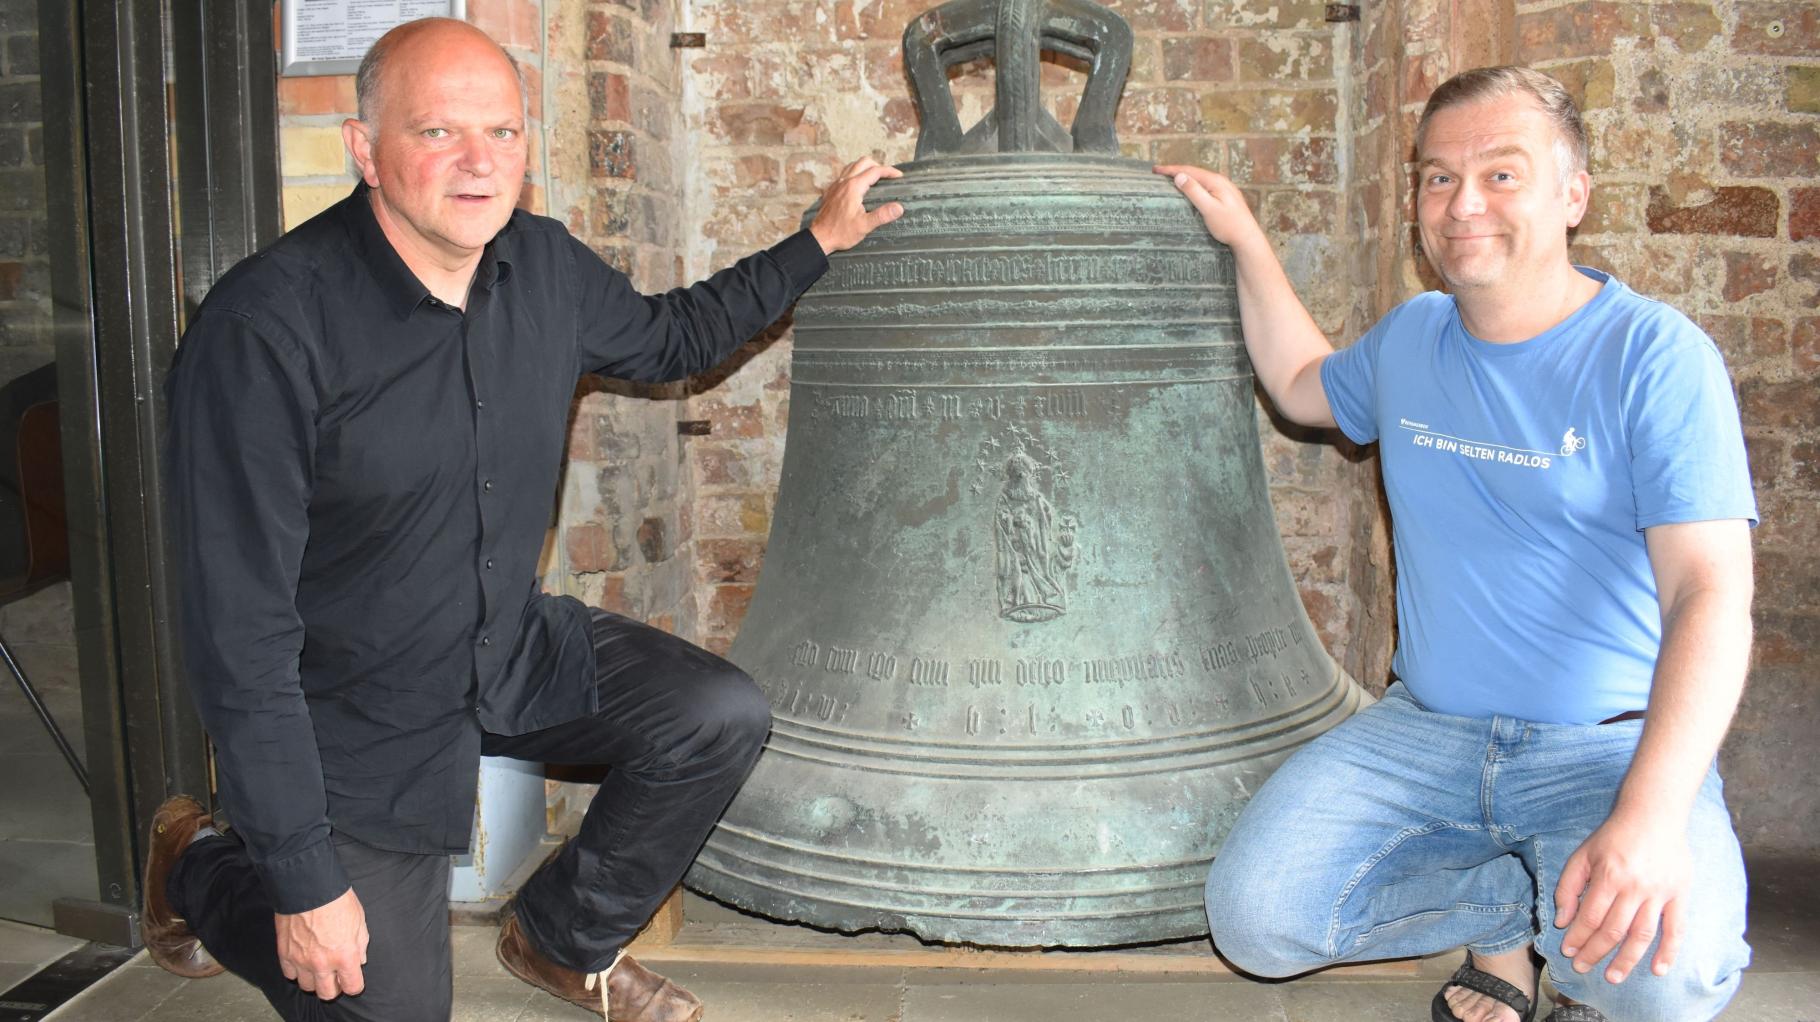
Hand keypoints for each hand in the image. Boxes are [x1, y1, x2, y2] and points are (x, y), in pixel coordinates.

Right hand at [275, 887, 368, 999]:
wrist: (308, 886)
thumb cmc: (337, 900)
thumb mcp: (359, 920)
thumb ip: (361, 944)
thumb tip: (359, 960)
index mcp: (345, 956)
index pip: (352, 987)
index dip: (354, 984)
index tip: (353, 978)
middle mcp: (322, 963)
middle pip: (327, 994)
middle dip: (334, 987)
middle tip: (336, 976)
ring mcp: (301, 960)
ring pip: (307, 986)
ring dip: (314, 979)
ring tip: (318, 967)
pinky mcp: (284, 954)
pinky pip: (290, 974)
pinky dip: (296, 971)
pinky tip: (303, 960)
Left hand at [808, 156, 904, 254]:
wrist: (820, 238)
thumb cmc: (840, 233)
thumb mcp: (864, 226)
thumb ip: (882, 215)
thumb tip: (899, 208)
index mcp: (854, 187)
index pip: (875, 171)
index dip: (889, 171)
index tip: (898, 176)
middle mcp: (844, 182)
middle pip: (863, 162)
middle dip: (878, 165)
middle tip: (887, 175)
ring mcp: (836, 185)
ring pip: (852, 166)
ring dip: (865, 167)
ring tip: (874, 177)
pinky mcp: (831, 191)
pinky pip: (843, 174)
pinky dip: (854, 173)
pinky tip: (858, 185)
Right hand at [1153, 164, 1265, 251]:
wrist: (1247, 238)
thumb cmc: (1228, 225)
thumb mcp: (1209, 209)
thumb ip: (1194, 192)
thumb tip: (1179, 176)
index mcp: (1215, 182)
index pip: (1189, 171)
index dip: (1171, 169)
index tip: (1155, 170)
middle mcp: (1221, 181)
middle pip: (1194, 172)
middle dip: (1176, 171)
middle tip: (1159, 173)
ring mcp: (1224, 189)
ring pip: (1200, 179)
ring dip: (1185, 178)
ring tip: (1171, 179)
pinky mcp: (1225, 197)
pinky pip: (1205, 186)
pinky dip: (1193, 185)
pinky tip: (1189, 190)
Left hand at [1553, 811, 1691, 984]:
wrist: (1654, 816)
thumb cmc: (1614, 836)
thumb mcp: (1583, 855)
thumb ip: (1568, 887)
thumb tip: (1562, 920)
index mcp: (1608, 876)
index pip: (1590, 917)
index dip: (1577, 937)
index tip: (1568, 951)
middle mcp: (1634, 887)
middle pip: (1613, 930)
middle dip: (1595, 953)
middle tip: (1582, 968)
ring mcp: (1659, 893)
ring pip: (1641, 935)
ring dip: (1626, 960)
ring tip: (1613, 977)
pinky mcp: (1680, 895)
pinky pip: (1676, 929)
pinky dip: (1668, 952)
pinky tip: (1658, 970)